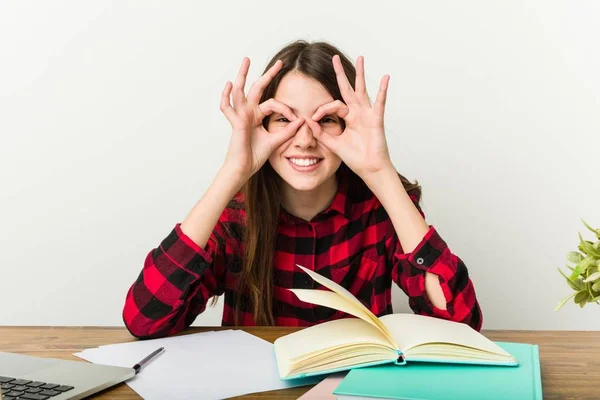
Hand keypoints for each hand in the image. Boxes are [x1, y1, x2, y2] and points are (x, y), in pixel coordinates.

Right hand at [220, 57, 304, 179]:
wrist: (244, 168)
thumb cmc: (255, 156)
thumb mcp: (276, 141)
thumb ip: (288, 130)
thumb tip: (302, 120)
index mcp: (257, 116)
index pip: (273, 103)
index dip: (286, 109)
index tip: (296, 118)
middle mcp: (248, 112)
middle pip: (258, 88)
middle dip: (268, 74)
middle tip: (280, 62)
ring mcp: (240, 115)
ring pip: (240, 90)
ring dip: (243, 75)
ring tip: (246, 60)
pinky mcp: (235, 122)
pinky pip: (227, 107)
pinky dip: (226, 95)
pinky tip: (229, 84)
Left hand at [308, 55, 392, 179]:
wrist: (370, 169)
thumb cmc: (356, 158)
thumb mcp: (334, 144)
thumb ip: (321, 133)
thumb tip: (307, 120)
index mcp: (348, 118)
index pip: (333, 105)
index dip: (322, 109)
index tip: (314, 118)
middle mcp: (357, 113)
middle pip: (348, 89)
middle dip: (340, 74)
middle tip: (334, 58)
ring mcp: (367, 115)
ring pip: (362, 90)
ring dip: (360, 74)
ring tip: (360, 58)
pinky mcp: (376, 120)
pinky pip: (379, 103)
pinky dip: (382, 91)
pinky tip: (385, 78)